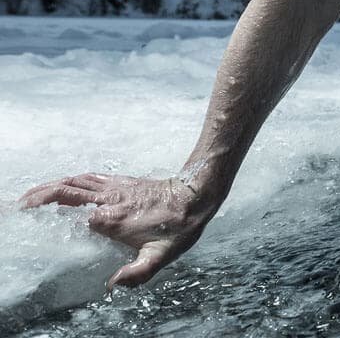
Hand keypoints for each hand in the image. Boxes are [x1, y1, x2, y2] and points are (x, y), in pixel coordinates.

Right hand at [19, 173, 216, 289]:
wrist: (196, 196)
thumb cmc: (178, 227)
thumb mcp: (161, 256)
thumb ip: (137, 273)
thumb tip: (113, 285)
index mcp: (111, 219)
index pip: (73, 218)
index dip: (51, 219)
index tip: (32, 223)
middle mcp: (108, 199)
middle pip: (65, 191)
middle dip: (39, 196)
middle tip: (20, 205)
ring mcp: (114, 187)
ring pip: (75, 180)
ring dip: (51, 185)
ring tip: (32, 194)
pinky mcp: (122, 181)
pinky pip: (90, 177)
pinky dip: (72, 179)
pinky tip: (65, 184)